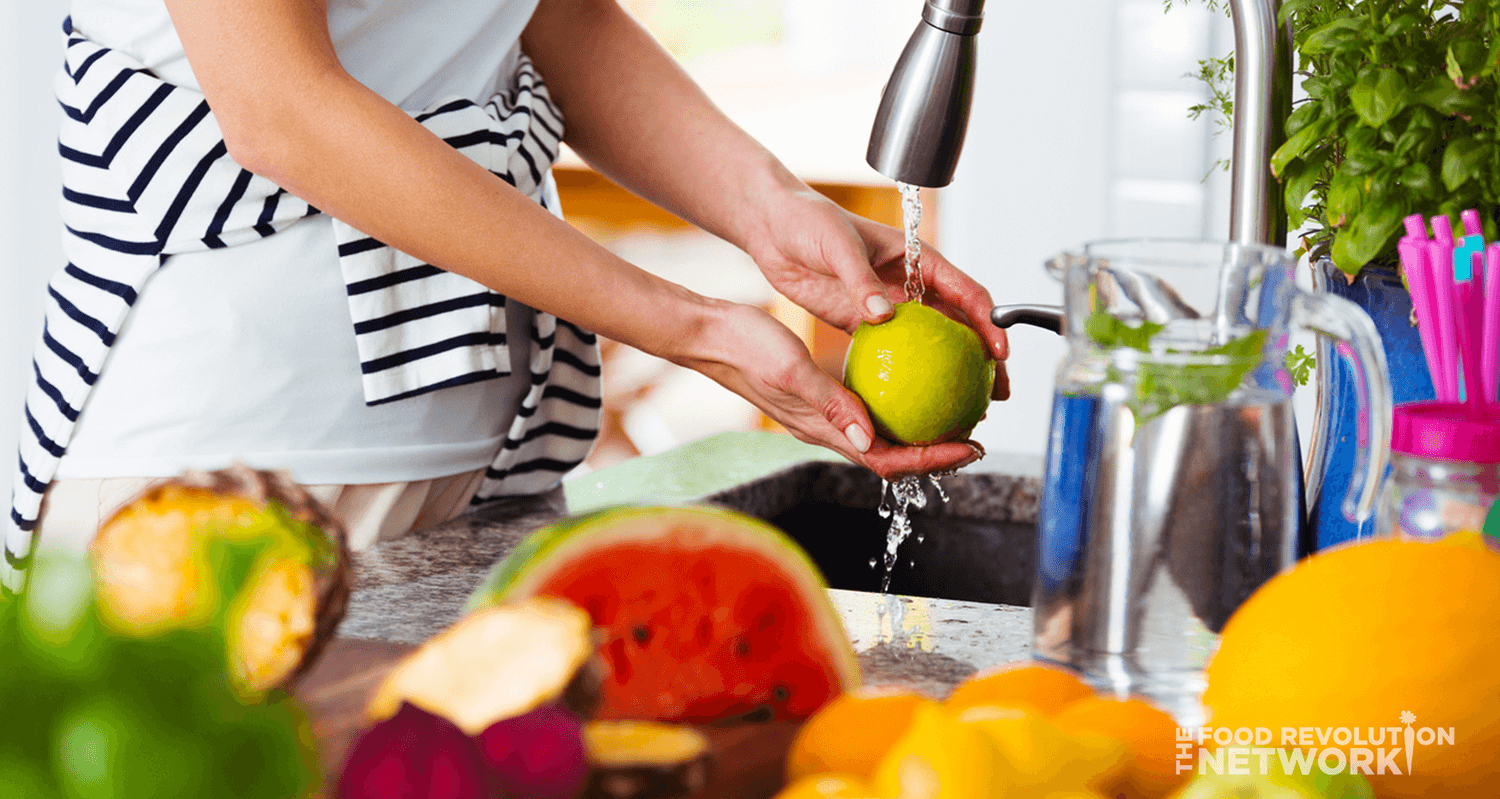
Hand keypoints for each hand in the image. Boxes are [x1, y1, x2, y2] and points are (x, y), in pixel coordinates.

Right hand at [677, 303, 987, 480]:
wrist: (712, 335)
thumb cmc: (746, 349)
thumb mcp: (791, 371)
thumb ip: (830, 403)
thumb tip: (869, 439)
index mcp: (822, 430)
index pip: (886, 460)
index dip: (931, 460)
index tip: (968, 449)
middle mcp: (828, 429)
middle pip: (892, 455)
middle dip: (936, 453)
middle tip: (974, 437)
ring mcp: (825, 415)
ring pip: (883, 434)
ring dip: (921, 432)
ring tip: (955, 414)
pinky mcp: (822, 396)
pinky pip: (870, 407)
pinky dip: (899, 402)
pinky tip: (916, 379)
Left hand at [743, 188, 1009, 401]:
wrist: (773, 227)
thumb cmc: (808, 221)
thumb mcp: (837, 246)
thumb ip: (860, 279)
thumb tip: (882, 315)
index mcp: (916, 258)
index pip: (966, 293)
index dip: (990, 323)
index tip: (1000, 352)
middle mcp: (909, 284)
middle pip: (960, 326)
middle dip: (984, 360)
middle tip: (996, 394)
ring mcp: (888, 305)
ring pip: (931, 345)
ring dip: (951, 374)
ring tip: (966, 410)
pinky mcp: (861, 322)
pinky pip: (892, 353)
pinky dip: (907, 376)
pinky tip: (912, 404)